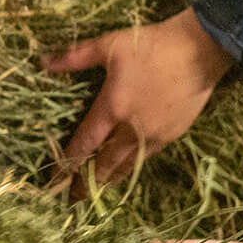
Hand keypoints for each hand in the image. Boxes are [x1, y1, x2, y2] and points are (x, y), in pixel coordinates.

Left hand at [42, 7, 233, 194]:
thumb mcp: (109, 45)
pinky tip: (126, 168)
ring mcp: (154, 135)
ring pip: (127, 166)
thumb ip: (75, 57)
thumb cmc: (152, 44)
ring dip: (109, 180)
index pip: (84, 143)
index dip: (68, 162)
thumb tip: (43, 62)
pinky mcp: (173, 135)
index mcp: (112, 108)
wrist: (199, 50)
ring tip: (96, 190)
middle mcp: (131, 128)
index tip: (56, 178)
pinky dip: (132, 167)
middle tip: (73, 198)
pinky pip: (146, 157)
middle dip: (87, 183)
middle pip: (104, 164)